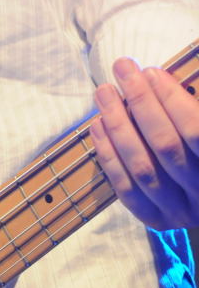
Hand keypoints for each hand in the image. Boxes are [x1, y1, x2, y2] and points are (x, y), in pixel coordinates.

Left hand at [90, 57, 198, 229]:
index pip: (195, 131)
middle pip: (166, 146)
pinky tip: (98, 124)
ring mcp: (180, 211)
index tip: (150, 71)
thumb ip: (188, 107)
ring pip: (142, 167)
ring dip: (118, 124)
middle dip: (140, 101)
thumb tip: (154, 76)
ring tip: (104, 91)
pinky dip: (109, 155)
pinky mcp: (156, 219)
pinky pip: (126, 189)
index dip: (171, 100)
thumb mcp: (198, 119)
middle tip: (122, 68)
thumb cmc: (196, 142)